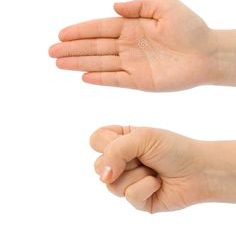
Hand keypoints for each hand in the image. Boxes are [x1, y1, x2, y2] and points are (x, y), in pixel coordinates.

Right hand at [49, 0, 217, 91]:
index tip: (62, 33)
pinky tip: (83, 76)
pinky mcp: (139, 81)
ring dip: (79, 63)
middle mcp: (128, 45)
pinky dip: (99, 78)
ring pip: (100, 63)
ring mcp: (132, 64)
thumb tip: (114, 6)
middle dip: (73, 48)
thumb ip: (139, 5)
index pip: (100, 28)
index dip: (81, 31)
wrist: (208, 53)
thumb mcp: (165, 6)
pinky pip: (115, 79)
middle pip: (95, 47)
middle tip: (51, 50)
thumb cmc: (191, 27)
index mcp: (133, 26)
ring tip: (59, 62)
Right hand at [90, 125, 235, 212]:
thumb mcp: (142, 137)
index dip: (106, 142)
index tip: (127, 139)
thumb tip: (103, 176)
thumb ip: (116, 150)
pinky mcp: (137, 200)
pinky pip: (129, 195)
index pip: (95, 140)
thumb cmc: (172, 148)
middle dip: (124, 160)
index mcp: (120, 140)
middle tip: (143, 156)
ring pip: (111, 184)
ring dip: (137, 174)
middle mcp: (121, 161)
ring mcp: (127, 181)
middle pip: (98, 165)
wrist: (198, 170)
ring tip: (152, 169)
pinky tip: (158, 182)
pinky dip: (146, 186)